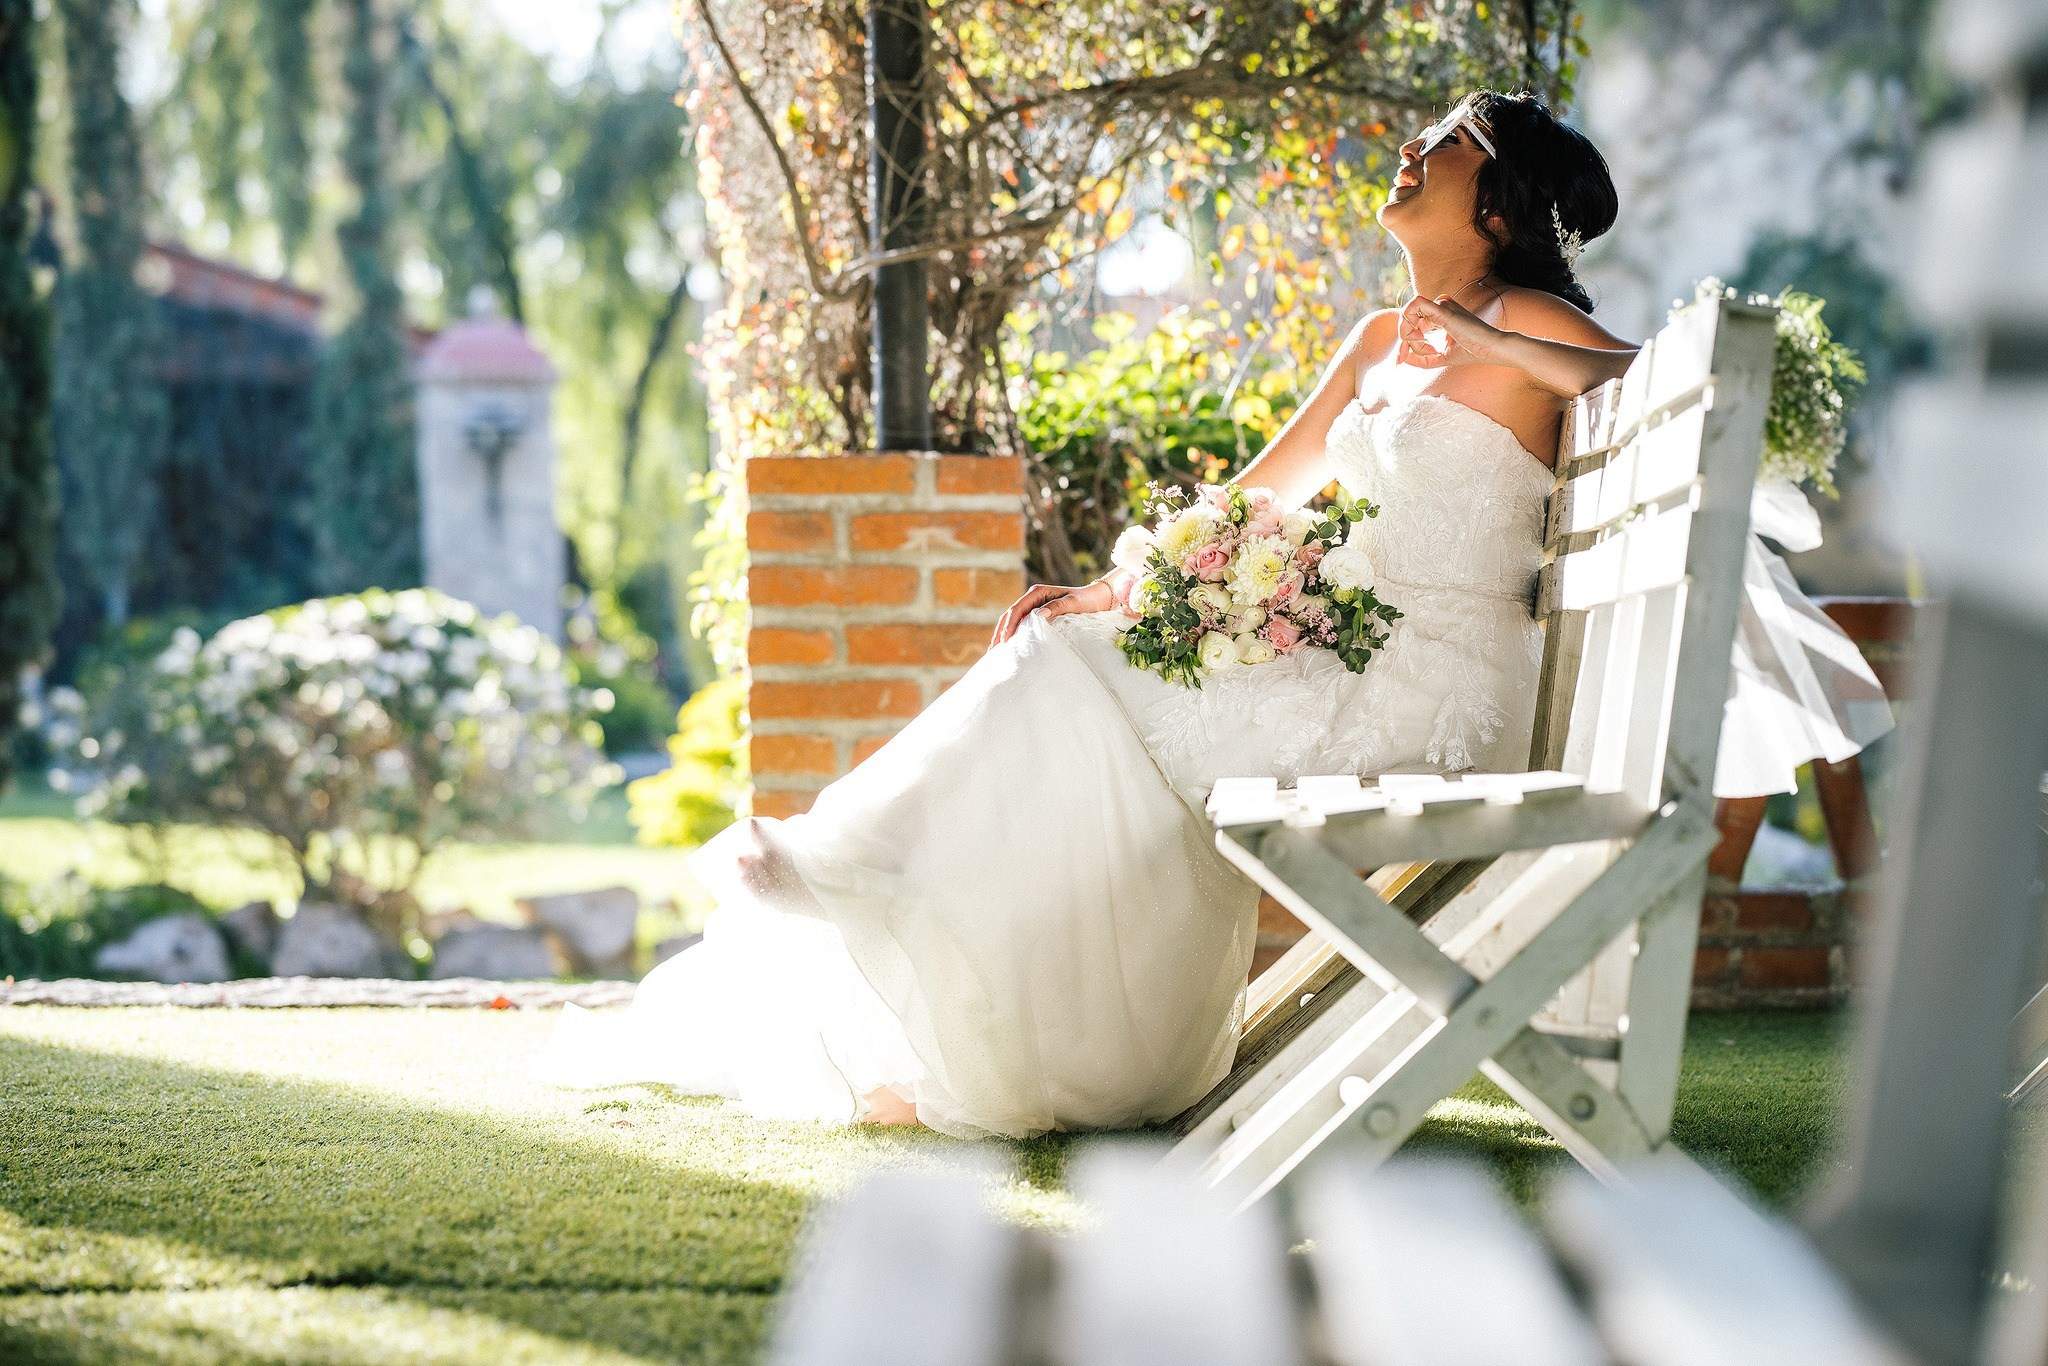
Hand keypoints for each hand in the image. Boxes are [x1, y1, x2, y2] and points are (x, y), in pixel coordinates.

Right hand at [992, 577, 1116, 646]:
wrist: (1095, 598)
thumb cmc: (1086, 600)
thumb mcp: (1073, 603)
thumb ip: (1057, 607)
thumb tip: (1039, 616)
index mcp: (1037, 593)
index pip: (1017, 610)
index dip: (1009, 625)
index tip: (1004, 640)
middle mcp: (1032, 598)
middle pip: (1010, 615)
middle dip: (1001, 632)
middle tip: (993, 650)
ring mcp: (1034, 606)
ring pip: (1013, 620)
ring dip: (1003, 634)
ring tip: (996, 651)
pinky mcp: (1037, 614)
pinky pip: (1021, 624)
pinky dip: (1013, 634)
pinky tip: (1009, 646)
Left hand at [1397, 294, 1504, 368]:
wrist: (1491, 349)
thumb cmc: (1471, 352)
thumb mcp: (1440, 357)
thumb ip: (1421, 357)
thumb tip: (1402, 358)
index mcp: (1440, 312)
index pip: (1412, 323)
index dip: (1403, 342)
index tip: (1401, 360)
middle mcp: (1440, 304)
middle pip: (1407, 319)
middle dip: (1403, 341)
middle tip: (1406, 357)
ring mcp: (1442, 304)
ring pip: (1408, 314)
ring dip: (1408, 337)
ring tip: (1426, 349)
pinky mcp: (1442, 308)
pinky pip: (1413, 307)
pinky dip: (1409, 327)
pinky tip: (1420, 340)